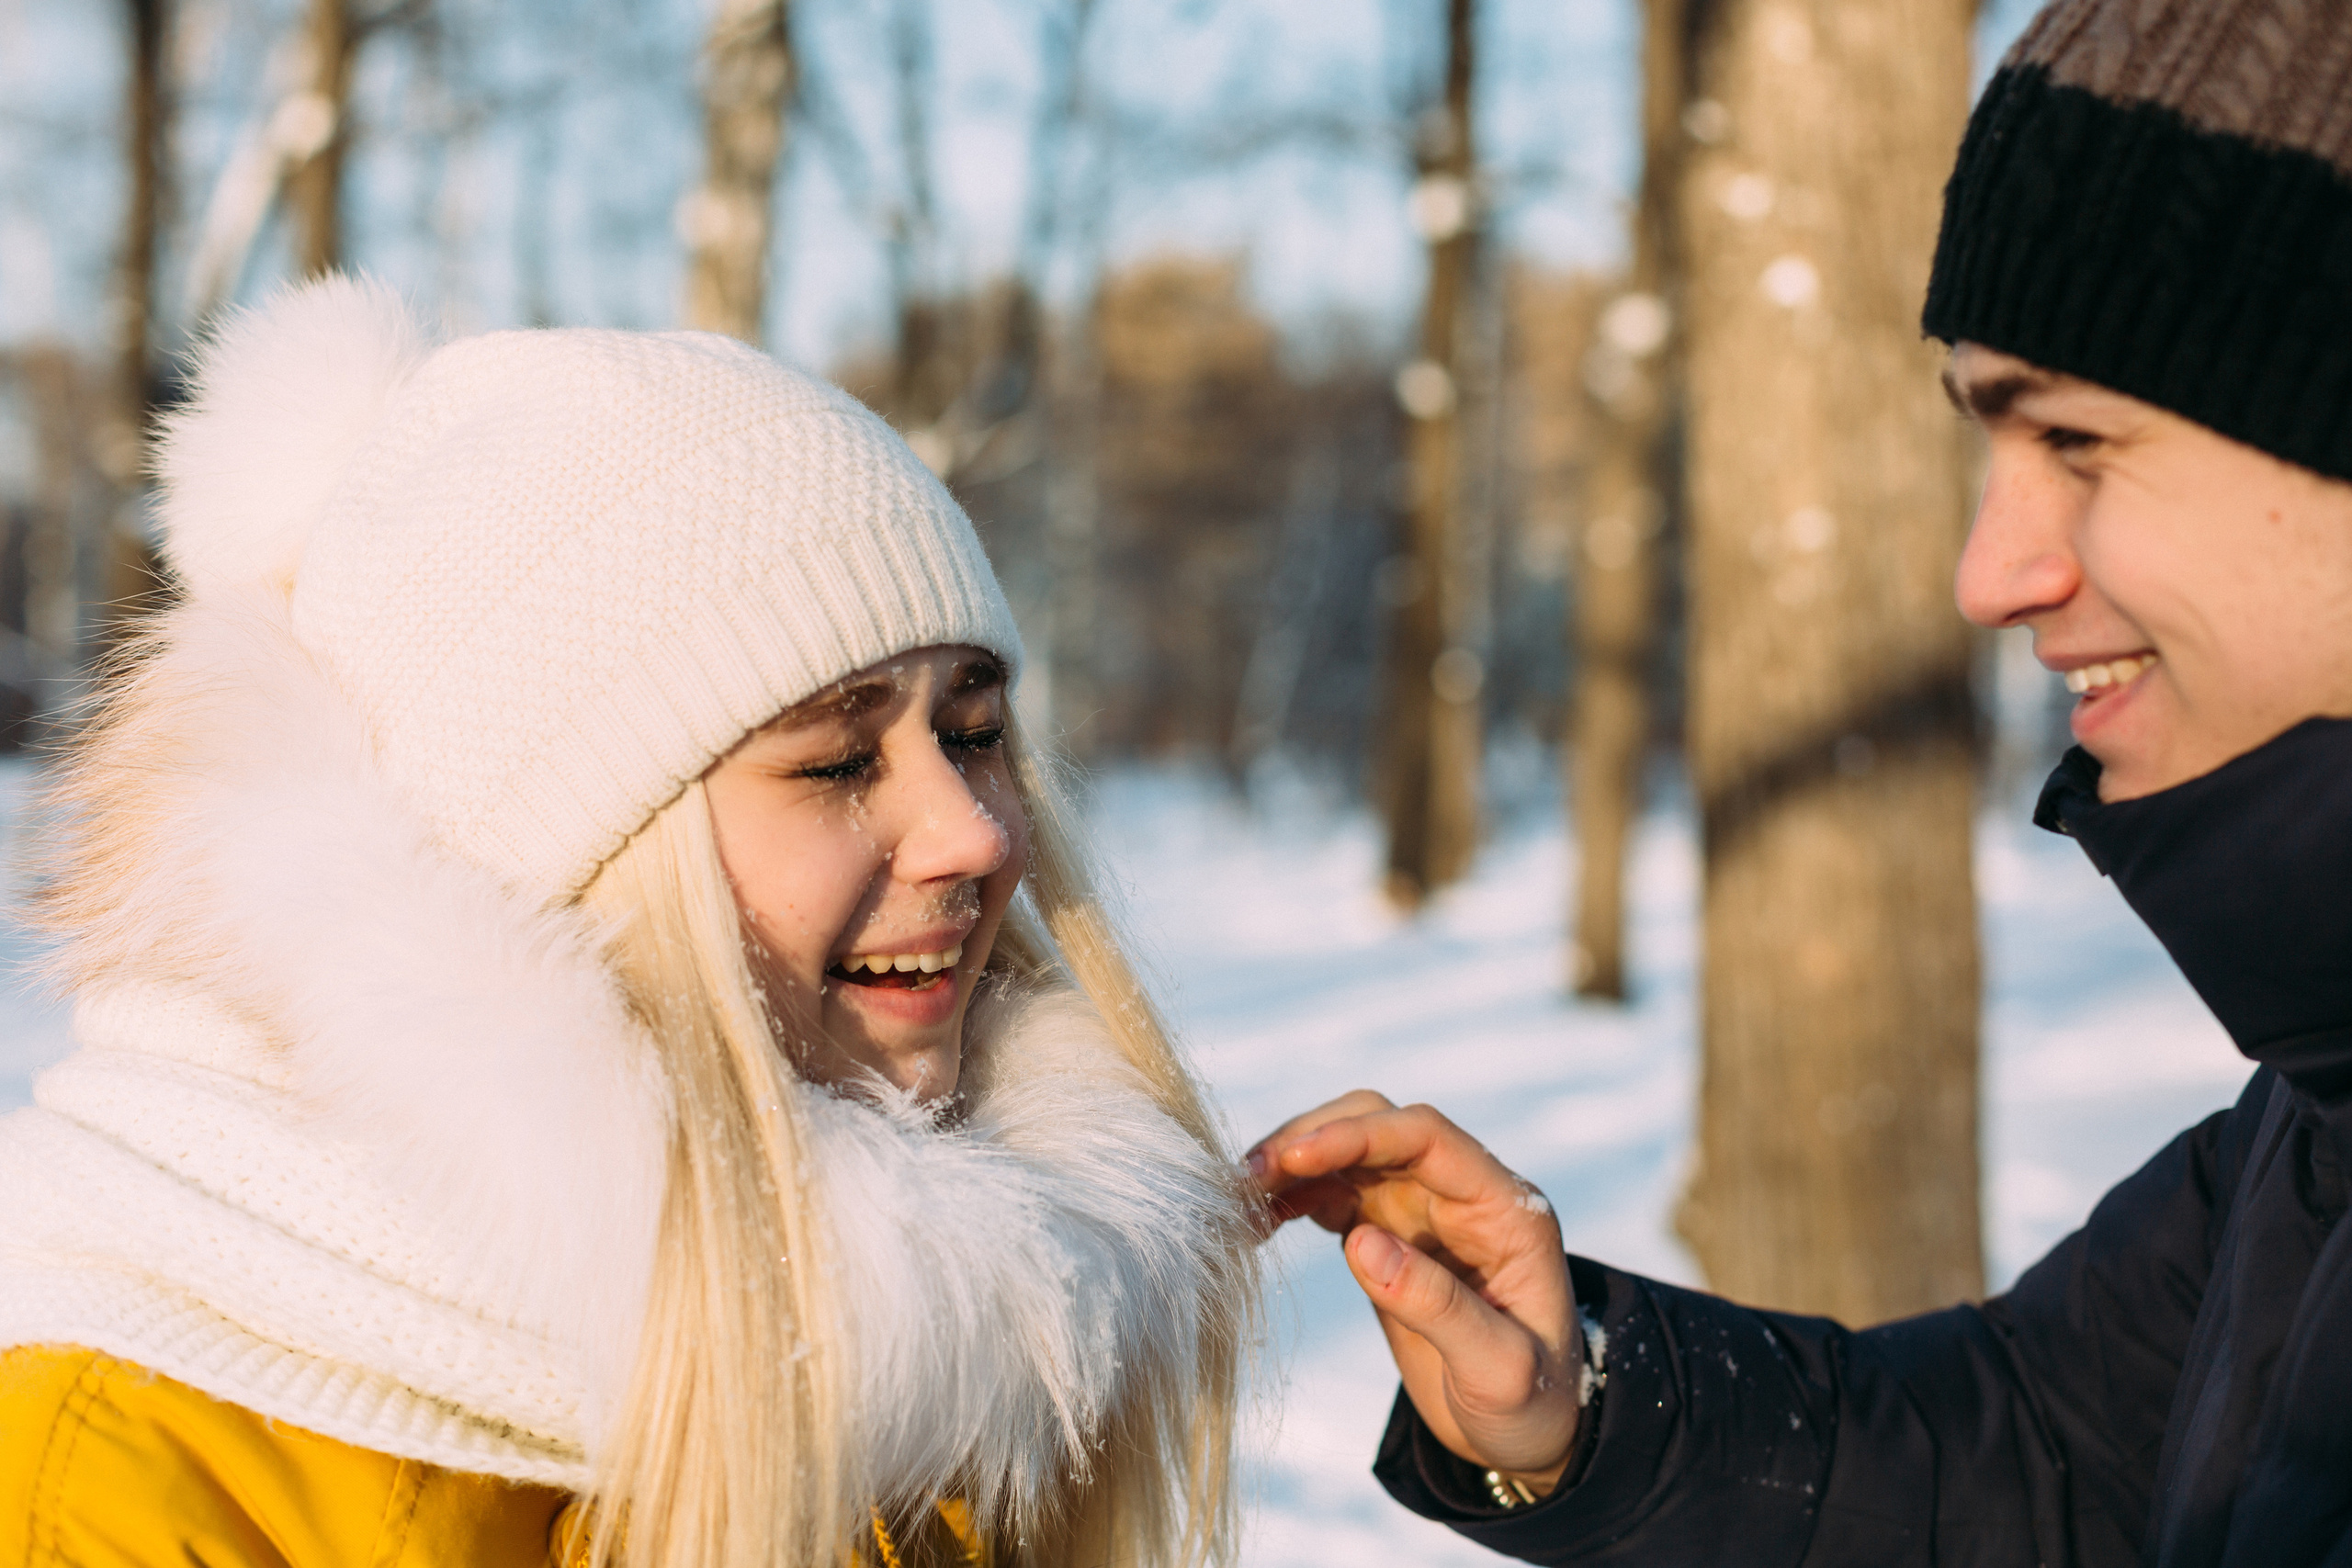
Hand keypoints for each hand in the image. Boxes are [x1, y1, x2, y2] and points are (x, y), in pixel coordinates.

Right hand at [1247, 1091, 1580, 1490]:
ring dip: (1292, 1163)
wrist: (1528, 1432)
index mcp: (1504, 1209)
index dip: (1358, 1136)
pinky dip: (1292, 1197)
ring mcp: (1422, 1209)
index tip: (1293, 1157)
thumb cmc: (1530, 1403)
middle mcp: (1462, 1193)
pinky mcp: (1389, 1233)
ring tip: (1235, 1197)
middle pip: (1379, 1127)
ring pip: (1348, 1153)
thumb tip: (1360, 1242)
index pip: (1426, 1137)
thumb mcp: (1497, 1370)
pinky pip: (1334, 1192)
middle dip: (1313, 1139)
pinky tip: (1255, 1221)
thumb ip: (1436, 1306)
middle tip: (1247, 1178)